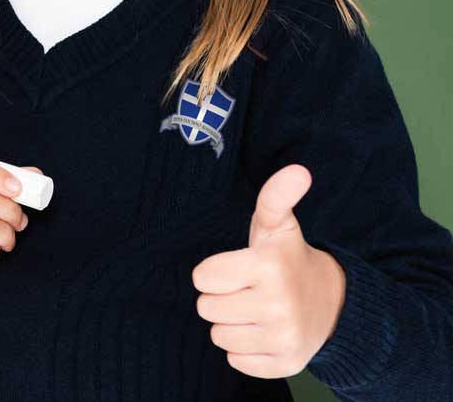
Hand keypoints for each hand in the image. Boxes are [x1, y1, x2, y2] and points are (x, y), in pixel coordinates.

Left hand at [191, 164, 346, 378]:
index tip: (236, 267)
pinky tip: (263, 331)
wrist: (332, 303)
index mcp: (268, 266)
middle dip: (220, 296)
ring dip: (230, 323)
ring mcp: (283, 338)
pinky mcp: (285, 364)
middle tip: (246, 288)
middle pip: (207, 308)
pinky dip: (244, 349)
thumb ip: (276, 195)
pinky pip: (236, 361)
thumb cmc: (289, 258)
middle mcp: (277, 304)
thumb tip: (298, 170)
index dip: (214, 271)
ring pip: (219, 336)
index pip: (203, 277)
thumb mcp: (279, 224)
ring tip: (254, 308)